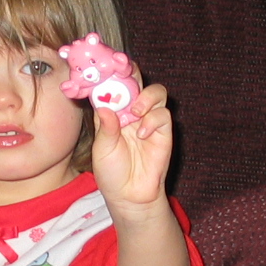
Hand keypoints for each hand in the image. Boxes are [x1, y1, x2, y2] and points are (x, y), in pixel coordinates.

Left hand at [90, 82, 173, 217]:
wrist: (129, 196)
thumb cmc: (111, 172)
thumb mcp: (102, 150)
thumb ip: (105, 128)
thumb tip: (104, 105)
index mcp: (112, 112)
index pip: (111, 85)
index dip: (109, 75)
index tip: (103, 69)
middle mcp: (130, 112)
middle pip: (135, 80)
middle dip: (130, 74)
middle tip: (123, 78)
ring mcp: (148, 120)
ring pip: (155, 92)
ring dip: (146, 96)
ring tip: (136, 111)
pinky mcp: (163, 131)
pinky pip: (163, 115)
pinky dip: (153, 120)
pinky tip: (142, 135)